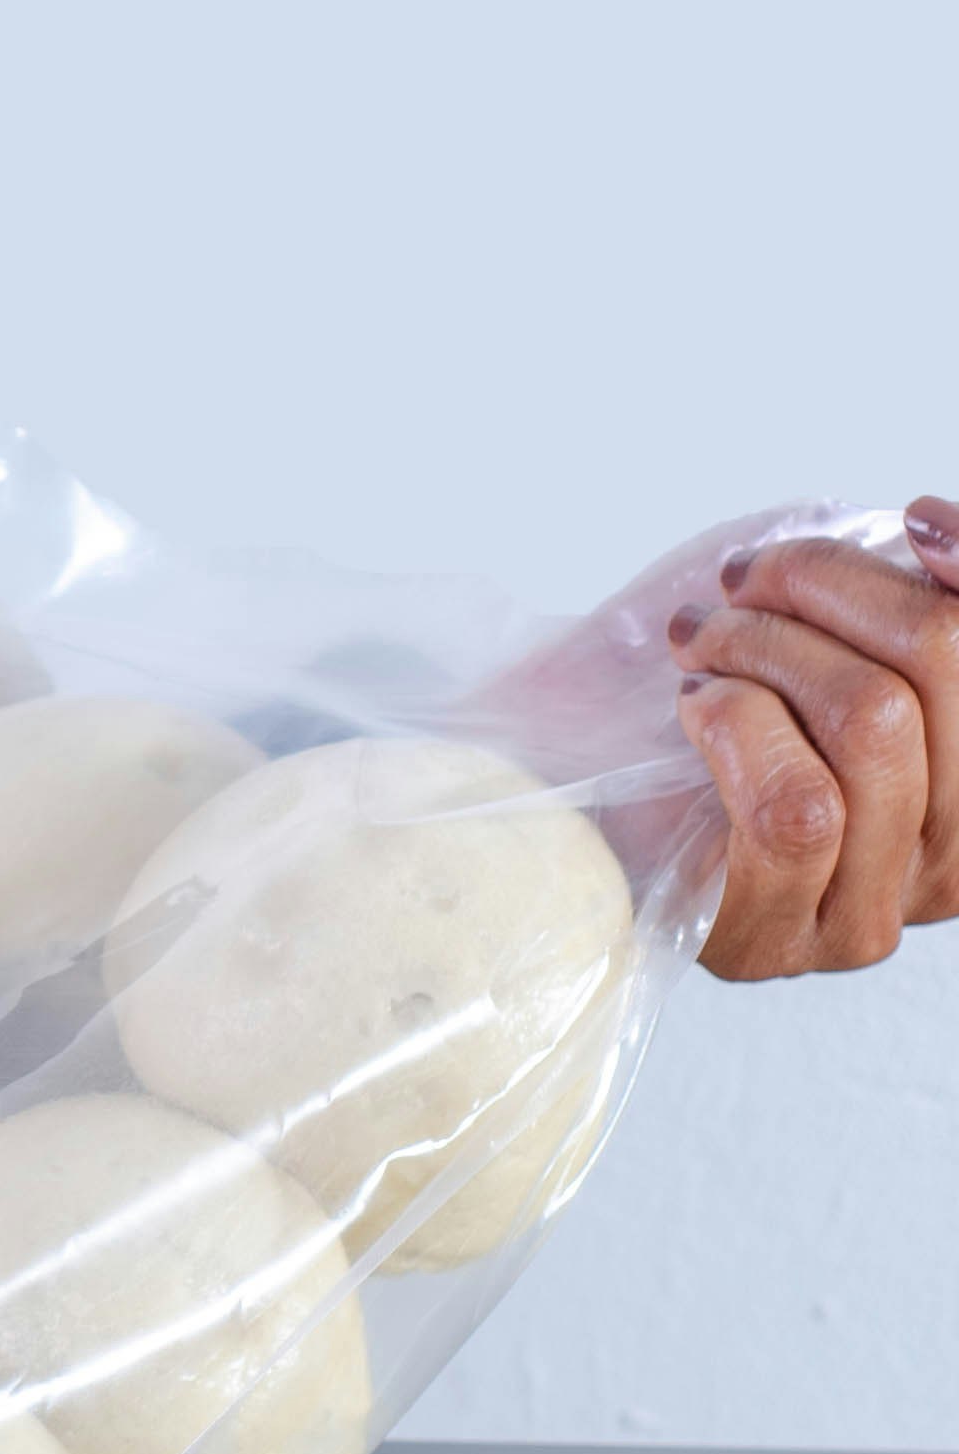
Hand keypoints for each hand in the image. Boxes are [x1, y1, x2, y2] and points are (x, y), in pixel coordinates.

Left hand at [670, 502, 958, 977]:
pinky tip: (691, 709)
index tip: (914, 519)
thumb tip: (931, 528)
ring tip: (697, 640)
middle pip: (941, 665)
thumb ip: (883, 593)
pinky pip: (799, 804)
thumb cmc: (671, 698)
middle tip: (739, 581)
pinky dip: (734, 720)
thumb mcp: (791, 624)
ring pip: (872, 719)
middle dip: (824, 585)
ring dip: (761, 644)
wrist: (536, 798)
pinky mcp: (778, 934)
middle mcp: (947, 860)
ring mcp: (867, 912)